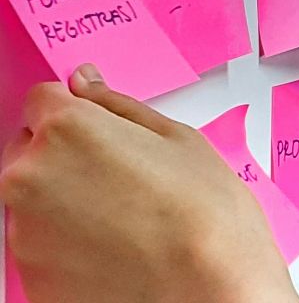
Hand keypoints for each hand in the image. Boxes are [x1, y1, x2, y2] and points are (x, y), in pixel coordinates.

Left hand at [0, 67, 298, 302]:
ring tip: (123, 221)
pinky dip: (65, 244)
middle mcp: (30, 175)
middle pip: (32, 150)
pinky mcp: (26, 273)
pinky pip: (39, 244)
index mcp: (68, 130)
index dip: (76, 112)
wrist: (208, 293)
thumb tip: (86, 85)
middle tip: (121, 180)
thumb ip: (119, 106)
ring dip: (65, 202)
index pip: (44, 100)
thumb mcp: (179, 139)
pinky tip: (112, 250)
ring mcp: (22, 229)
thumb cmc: (205, 217)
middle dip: (66, 158)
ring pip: (35, 198)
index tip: (98, 132)